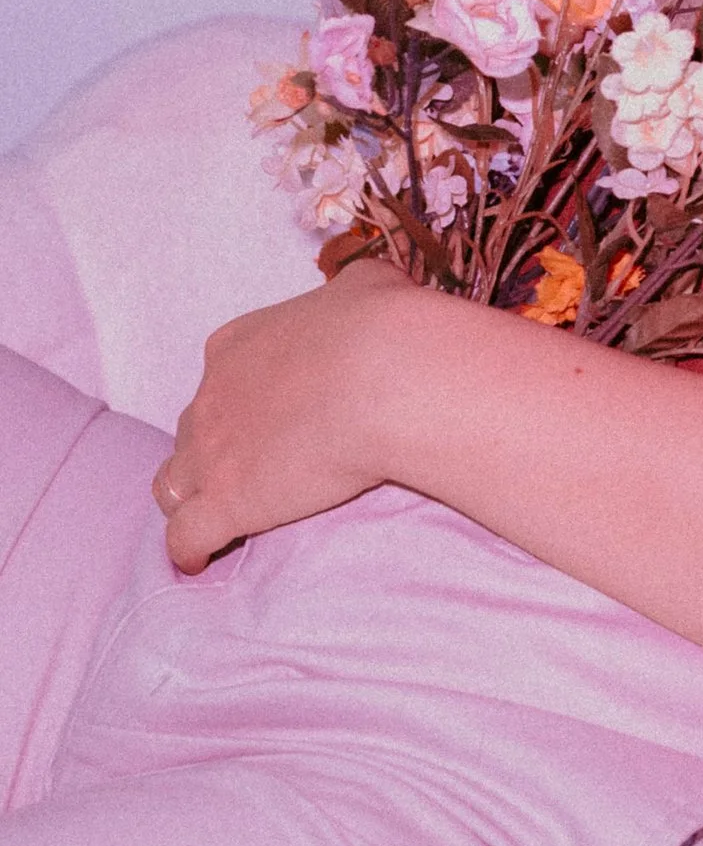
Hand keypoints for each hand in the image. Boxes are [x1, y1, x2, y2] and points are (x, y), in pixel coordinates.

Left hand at [152, 261, 429, 573]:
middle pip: (194, 429)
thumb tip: (364, 294)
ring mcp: (212, 454)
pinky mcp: (226, 503)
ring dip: (191, 496)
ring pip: (172, 484)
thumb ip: (350, 293)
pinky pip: (185, 536)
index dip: (241, 397)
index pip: (220, 376)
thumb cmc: (381, 325)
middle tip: (259, 463)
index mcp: (236, 345)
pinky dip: (190, 548)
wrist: (386, 375)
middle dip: (216, 447)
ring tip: (218, 514)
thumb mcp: (366, 286)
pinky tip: (200, 559)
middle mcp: (212, 397)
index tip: (272, 411)